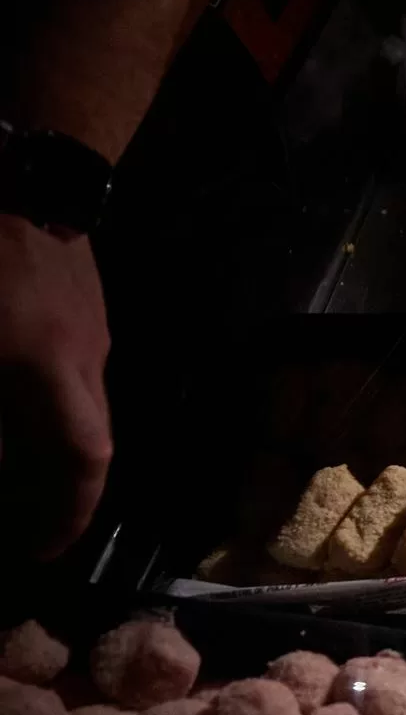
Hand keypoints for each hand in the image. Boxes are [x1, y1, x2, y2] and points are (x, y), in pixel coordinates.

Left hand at [0, 215, 112, 559]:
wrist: (25, 163)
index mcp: (47, 373)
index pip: (79, 464)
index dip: (65, 515)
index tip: (43, 551)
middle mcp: (82, 359)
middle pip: (88, 443)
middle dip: (64, 491)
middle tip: (31, 521)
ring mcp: (87, 326)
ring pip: (78, 405)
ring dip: (50, 444)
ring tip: (11, 463)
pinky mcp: (77, 299)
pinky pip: (66, 368)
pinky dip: (41, 399)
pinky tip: (8, 386)